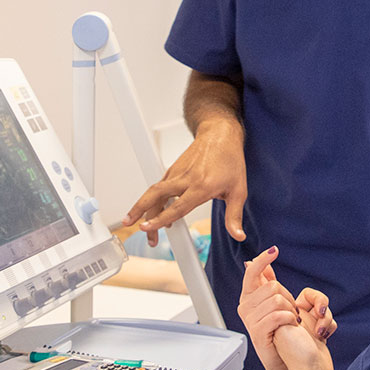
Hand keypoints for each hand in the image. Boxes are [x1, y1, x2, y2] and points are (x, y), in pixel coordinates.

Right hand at [123, 120, 246, 246]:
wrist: (220, 134)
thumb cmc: (230, 160)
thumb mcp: (238, 191)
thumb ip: (234, 216)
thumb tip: (238, 235)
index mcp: (202, 186)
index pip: (177, 207)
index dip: (160, 220)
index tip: (147, 228)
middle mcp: (186, 179)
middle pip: (156, 195)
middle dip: (139, 211)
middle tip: (131, 226)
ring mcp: (177, 173)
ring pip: (154, 191)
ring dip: (142, 207)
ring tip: (138, 223)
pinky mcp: (172, 169)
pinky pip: (159, 186)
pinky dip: (153, 199)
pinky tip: (155, 211)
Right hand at [238, 248, 334, 369]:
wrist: (297, 365)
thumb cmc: (289, 336)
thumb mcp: (278, 304)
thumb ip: (267, 282)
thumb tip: (258, 263)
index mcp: (249, 299)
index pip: (251, 273)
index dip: (262, 261)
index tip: (274, 251)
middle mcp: (246, 308)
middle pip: (272, 286)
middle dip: (288, 297)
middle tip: (291, 312)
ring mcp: (250, 321)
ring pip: (277, 298)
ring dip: (291, 310)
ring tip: (291, 322)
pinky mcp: (258, 333)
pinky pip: (278, 314)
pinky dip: (290, 319)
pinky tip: (291, 327)